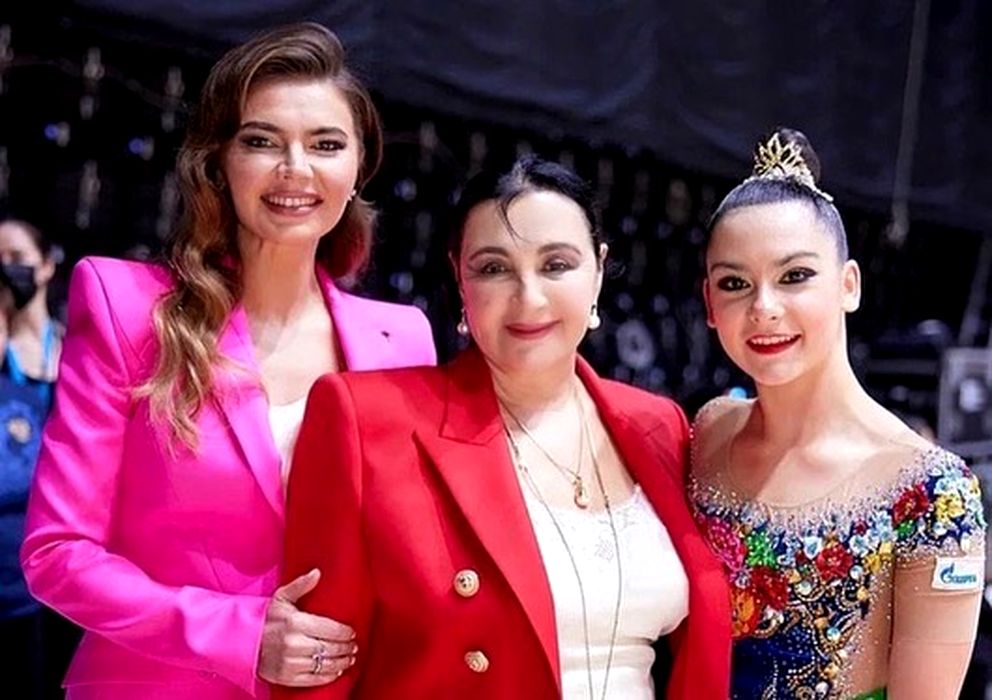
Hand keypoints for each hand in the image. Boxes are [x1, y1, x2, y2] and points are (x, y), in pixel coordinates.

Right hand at [258, 569, 357, 686]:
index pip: (331, 629)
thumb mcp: (281, 598)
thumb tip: (317, 572)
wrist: (243, 642)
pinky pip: (314, 679)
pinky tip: (336, 670)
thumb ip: (301, 585)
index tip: (352, 633)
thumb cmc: (266, 618)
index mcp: (296, 622)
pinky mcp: (286, 678)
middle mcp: (294, 643)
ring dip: (342, 662)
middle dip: (346, 647)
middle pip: (331, 647)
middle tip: (353, 646)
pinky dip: (329, 676)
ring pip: (325, 664)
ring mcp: (290, 662)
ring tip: (349, 658)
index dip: (345, 632)